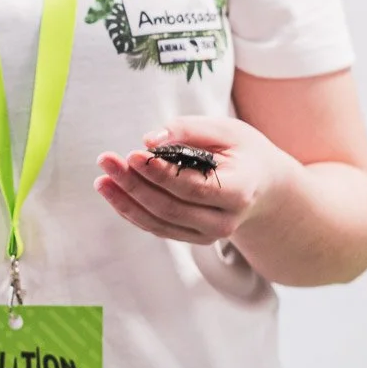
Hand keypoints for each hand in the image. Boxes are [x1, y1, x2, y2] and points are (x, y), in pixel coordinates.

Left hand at [94, 115, 296, 247]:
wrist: (264, 186)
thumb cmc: (243, 152)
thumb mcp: (227, 130)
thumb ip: (189, 130)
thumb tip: (149, 140)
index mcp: (239, 191)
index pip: (194, 187)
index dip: (161, 173)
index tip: (133, 153)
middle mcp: (225, 221)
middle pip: (171, 208)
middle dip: (134, 184)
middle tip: (107, 160)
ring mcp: (208, 234)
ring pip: (160, 222)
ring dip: (126, 201)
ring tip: (103, 177)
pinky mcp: (193, 237)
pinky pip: (157, 228)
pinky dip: (131, 211)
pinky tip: (112, 191)